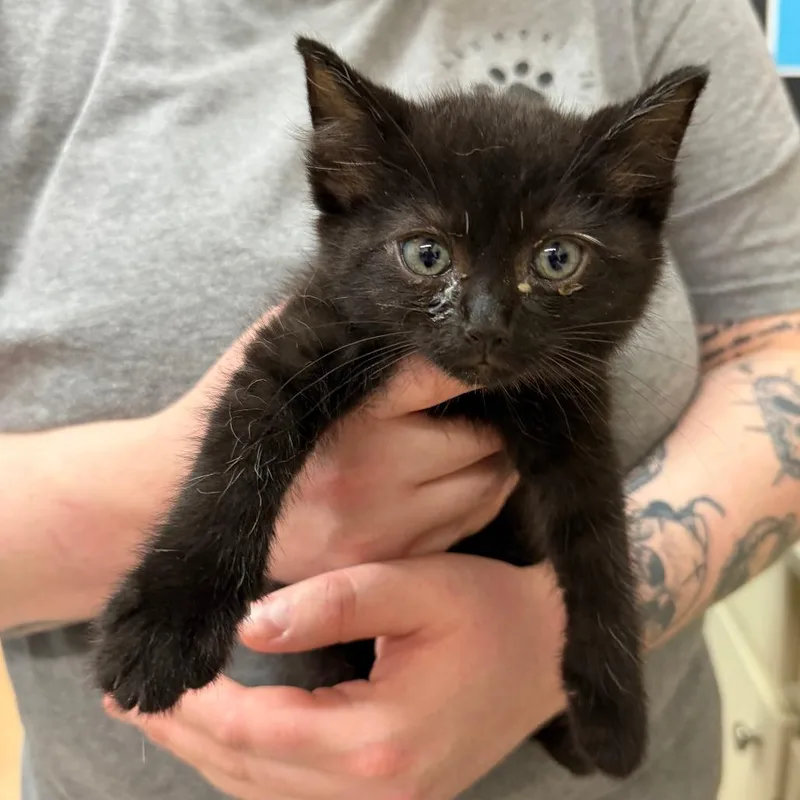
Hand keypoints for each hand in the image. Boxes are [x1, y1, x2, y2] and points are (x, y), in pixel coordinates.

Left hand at [109, 555, 565, 799]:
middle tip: (133, 698)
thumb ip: (331, 602)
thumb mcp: (415, 588)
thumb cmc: (489, 610)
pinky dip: (253, 769)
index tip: (146, 677)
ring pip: (268, 794)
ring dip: (213, 755)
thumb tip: (248, 625)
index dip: (193, 706)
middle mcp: (380, 792)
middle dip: (186, 735)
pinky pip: (299, 798)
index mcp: (381, 740)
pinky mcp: (397, 799)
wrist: (551, 652)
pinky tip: (231, 739)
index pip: (255, 732)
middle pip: (251, 772)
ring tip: (168, 716)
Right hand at [162, 308, 518, 582]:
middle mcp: (372, 476)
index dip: (467, 364)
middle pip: (482, 440)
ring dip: (490, 460)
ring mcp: (379, 528)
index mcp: (352, 414)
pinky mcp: (380, 563)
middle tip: (473, 403)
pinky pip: (463, 528)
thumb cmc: (240, 403)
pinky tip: (447, 479)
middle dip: (486, 416)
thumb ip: (344, 326)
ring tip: (464, 439)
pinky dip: (471, 498)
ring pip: (486, 488)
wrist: (179, 491)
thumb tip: (413, 300)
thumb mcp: (282, 348)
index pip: (443, 377)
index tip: (474, 358)